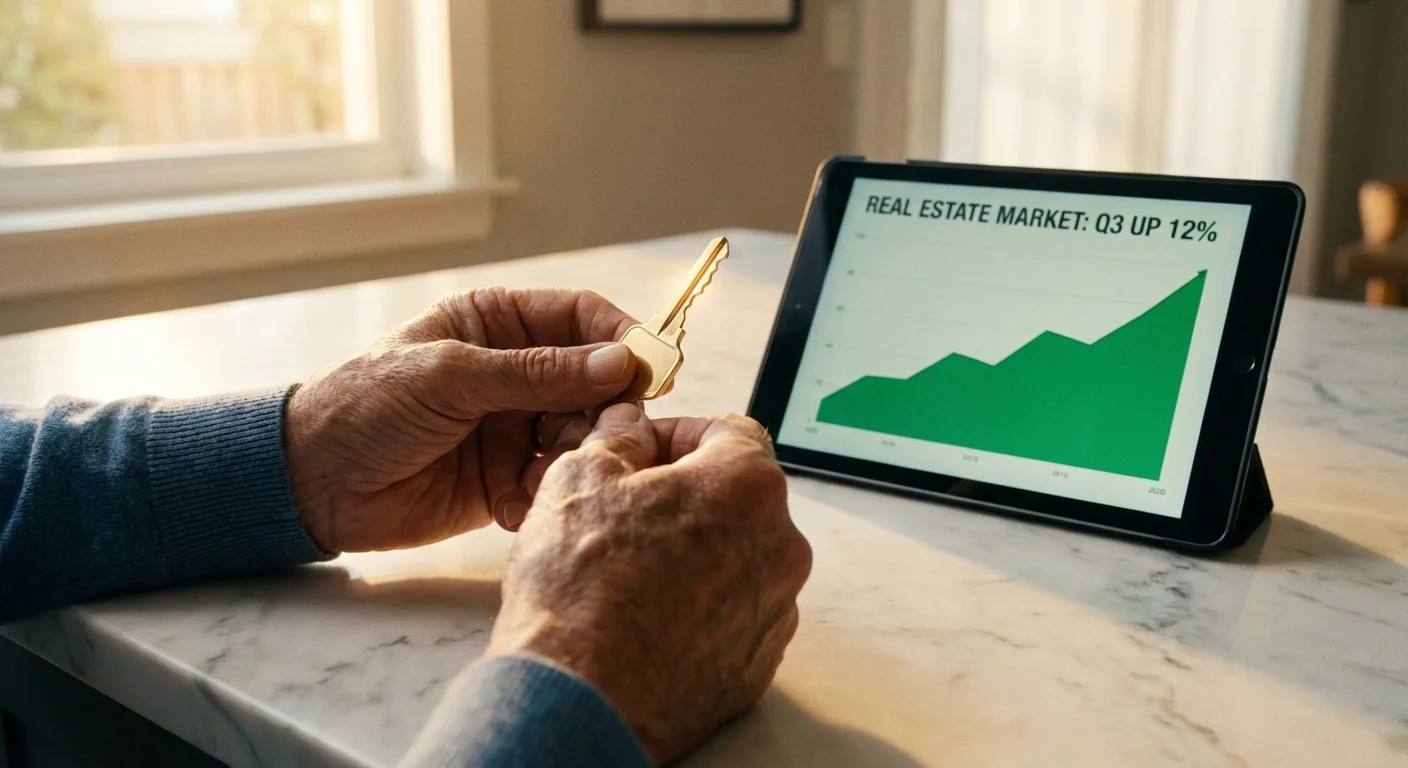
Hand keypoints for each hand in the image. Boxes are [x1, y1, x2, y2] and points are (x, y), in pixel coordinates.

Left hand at [284, 288, 637, 552]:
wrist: (313, 484)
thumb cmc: (366, 408)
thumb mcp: (450, 378)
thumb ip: (536, 373)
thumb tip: (620, 363)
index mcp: (496, 323)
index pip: (581, 319)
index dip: (621, 340)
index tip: (650, 372)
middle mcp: (514, 370)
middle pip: (594, 383)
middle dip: (597, 414)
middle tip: (591, 442)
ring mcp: (513, 424)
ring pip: (579, 435)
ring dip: (565, 459)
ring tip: (530, 481)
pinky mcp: (507, 476)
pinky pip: (550, 480)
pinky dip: (538, 494)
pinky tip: (507, 505)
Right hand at [487, 404, 812, 763]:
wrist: (578, 699)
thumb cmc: (579, 588)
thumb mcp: (580, 478)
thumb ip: (619, 436)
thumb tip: (629, 427)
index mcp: (748, 486)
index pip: (730, 432)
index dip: (677, 434)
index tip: (642, 451)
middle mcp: (781, 546)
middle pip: (736, 499)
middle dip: (684, 497)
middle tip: (624, 512)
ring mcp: (776, 610)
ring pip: (735, 559)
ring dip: (692, 553)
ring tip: (627, 573)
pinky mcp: (758, 664)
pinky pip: (731, 616)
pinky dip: (696, 610)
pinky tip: (643, 618)